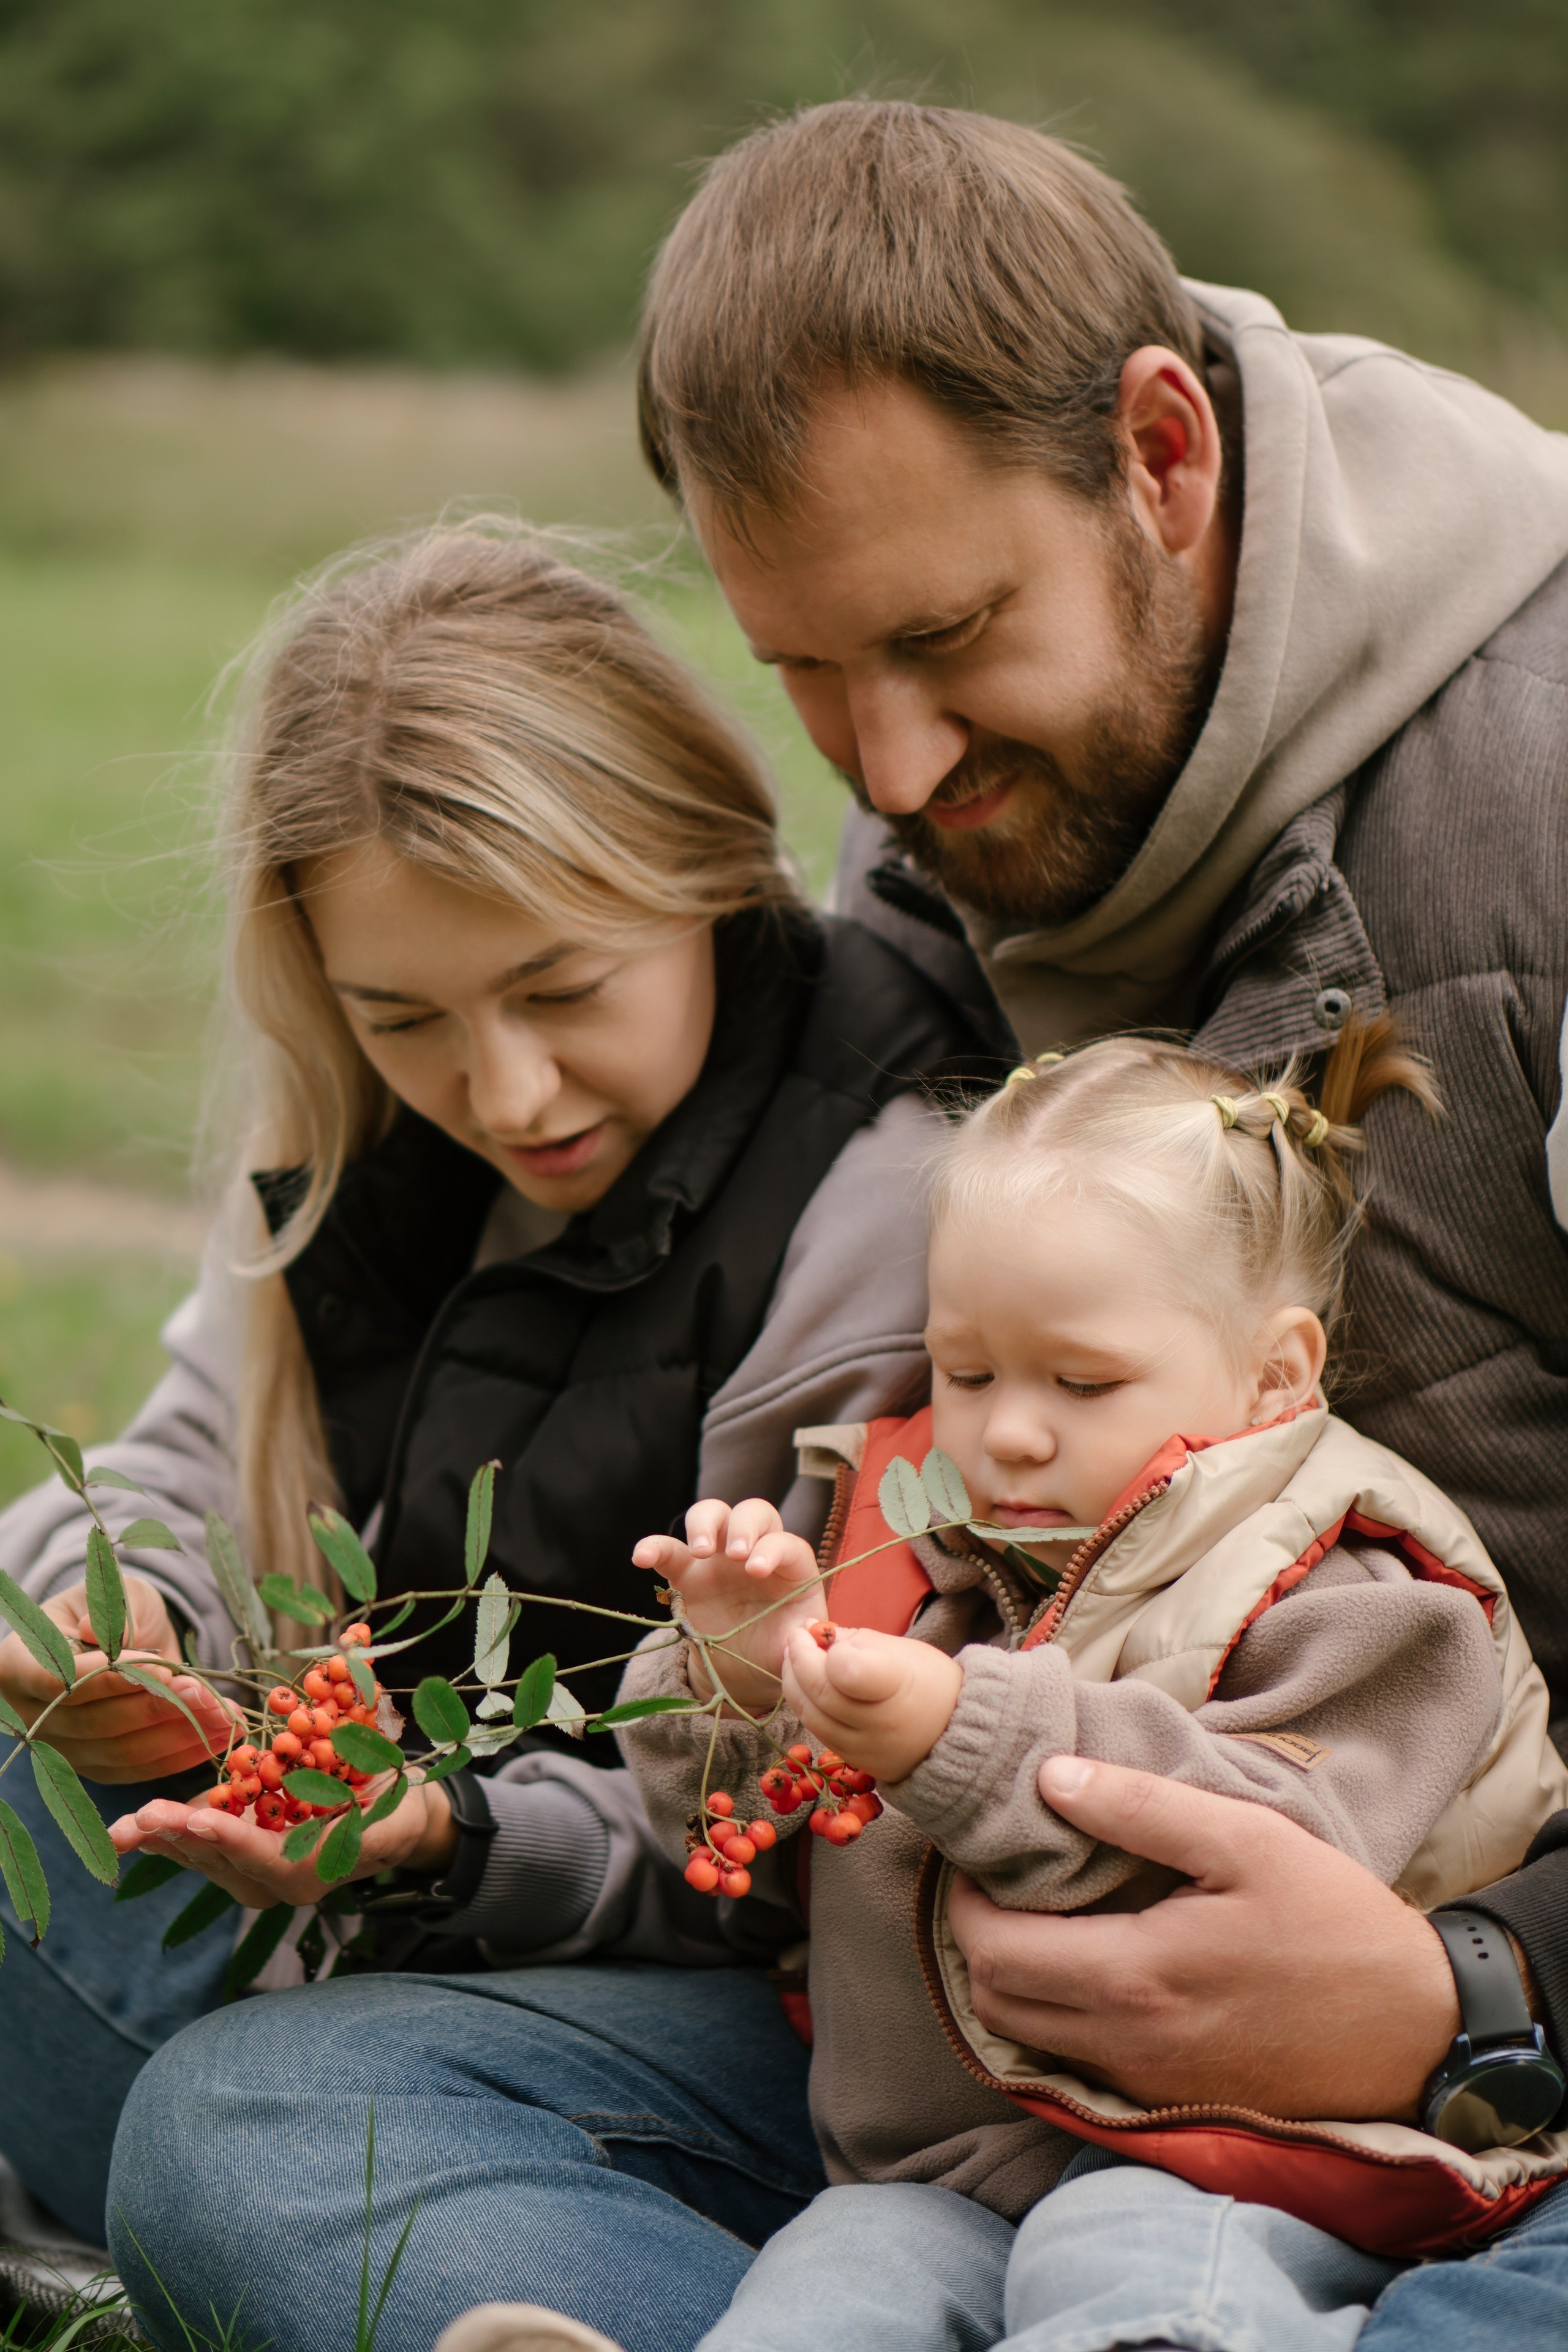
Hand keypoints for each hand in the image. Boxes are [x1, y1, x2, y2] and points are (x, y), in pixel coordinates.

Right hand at [0, 1575, 236, 1782]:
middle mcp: (33, 1715)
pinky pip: (140, 1770)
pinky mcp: (97, 1768)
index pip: (59, 1680)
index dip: (110, 1678)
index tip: (160, 1667)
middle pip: (97, 1722)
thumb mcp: (114, 1593)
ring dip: (180, 1735)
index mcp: (18, 1664)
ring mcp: (64, 1749)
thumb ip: (113, 1612)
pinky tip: (218, 1737)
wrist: (118, 1638)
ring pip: (123, 1752)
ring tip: (225, 1716)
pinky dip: (183, 1755)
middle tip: (207, 1694)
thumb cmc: (110, 1609)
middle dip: (159, 1707)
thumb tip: (97, 1632)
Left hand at [108, 1776, 457, 1911]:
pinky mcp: (244, 1855)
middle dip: (180, 1835)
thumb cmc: (397, 1810)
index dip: (230, 1837)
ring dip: (164, 1839)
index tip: (199, 1818)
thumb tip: (352, 1823)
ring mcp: (256, 1871)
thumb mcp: (389, 1815)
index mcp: (310, 1873)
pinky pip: (202, 1848)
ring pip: (203, 1856)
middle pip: (221, 1857)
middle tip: (142, 1817)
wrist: (399, 1818)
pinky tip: (139, 1827)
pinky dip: (172, 1834)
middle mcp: (276, 1882)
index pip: (263, 1856)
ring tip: (125, 1826)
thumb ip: (366, 1828)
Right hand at [633, 1498, 821, 1712]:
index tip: (756, 1570)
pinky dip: (653, 1547)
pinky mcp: (687, 1574)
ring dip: (705, 1524)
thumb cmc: (777, 1649)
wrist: (744, 1670)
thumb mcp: (795, 1646)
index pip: (786, 1543)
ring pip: (712, 1513)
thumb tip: (810, 1634)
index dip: (772, 1549)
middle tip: (734, 1554)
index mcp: (790, 1567)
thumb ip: (803, 1637)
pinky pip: (667, 1550)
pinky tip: (641, 1557)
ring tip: (700, 1551)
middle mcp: (756, 1551)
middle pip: (752, 1512)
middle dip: (743, 1526)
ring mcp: (719, 1558)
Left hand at [781, 1624, 961, 1780]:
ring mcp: (866, 1748)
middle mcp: (879, 1723)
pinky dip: (807, 1706)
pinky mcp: (858, 1762)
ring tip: (793, 1658)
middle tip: (794, 1636)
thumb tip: (815, 1635)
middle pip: (821, 1692)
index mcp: (896, 1686)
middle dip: (798, 1660)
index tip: (820, 1633)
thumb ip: (856, 1641)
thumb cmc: (930, 1681)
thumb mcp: (902, 1650)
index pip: (846, 1671)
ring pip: (812, 1716)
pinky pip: (820, 1732)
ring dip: (794, 1683)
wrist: (957, 1733)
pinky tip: (806, 1685)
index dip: (826, 1651)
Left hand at [947, 1754, 1459, 2122]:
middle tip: (998, 1882)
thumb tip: (1052, 1778)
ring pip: (1029, 2038)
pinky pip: (1078, 2059)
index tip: (975, 1856)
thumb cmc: (1335, 1924)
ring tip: (1041, 1915)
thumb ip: (1141, 1807)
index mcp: (1134, 1977)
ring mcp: (1146, 2082)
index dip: (961, 1902)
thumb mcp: (1246, 1840)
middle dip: (976, 1939)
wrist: (1417, 2033)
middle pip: (995, 2003)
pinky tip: (1091, 1960)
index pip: (992, 1951)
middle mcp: (1126, 2044)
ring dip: (1014, 1979)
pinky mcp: (1170, 2099)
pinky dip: (1058, 2013)